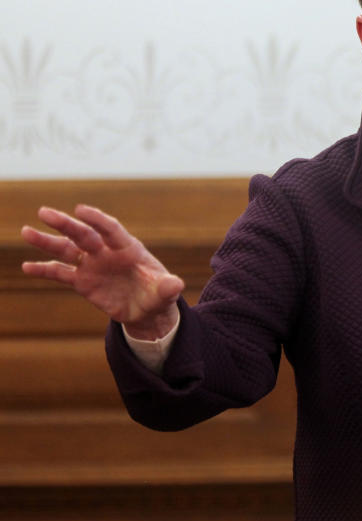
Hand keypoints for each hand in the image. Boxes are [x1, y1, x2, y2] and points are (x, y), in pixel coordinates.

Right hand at [21, 204, 183, 339]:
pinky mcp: (82, 281)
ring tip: (26, 231)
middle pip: (84, 235)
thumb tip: (176, 285)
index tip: (81, 210)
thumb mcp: (165, 293)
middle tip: (44, 212)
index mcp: (129, 249)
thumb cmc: (158, 295)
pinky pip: (60, 273)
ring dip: (47, 241)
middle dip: (66, 224)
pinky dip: (44, 269)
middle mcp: (107, 253)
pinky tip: (26, 267)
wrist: (147, 310)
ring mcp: (92, 265)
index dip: (97, 220)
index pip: (111, 230)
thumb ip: (167, 288)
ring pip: (67, 250)